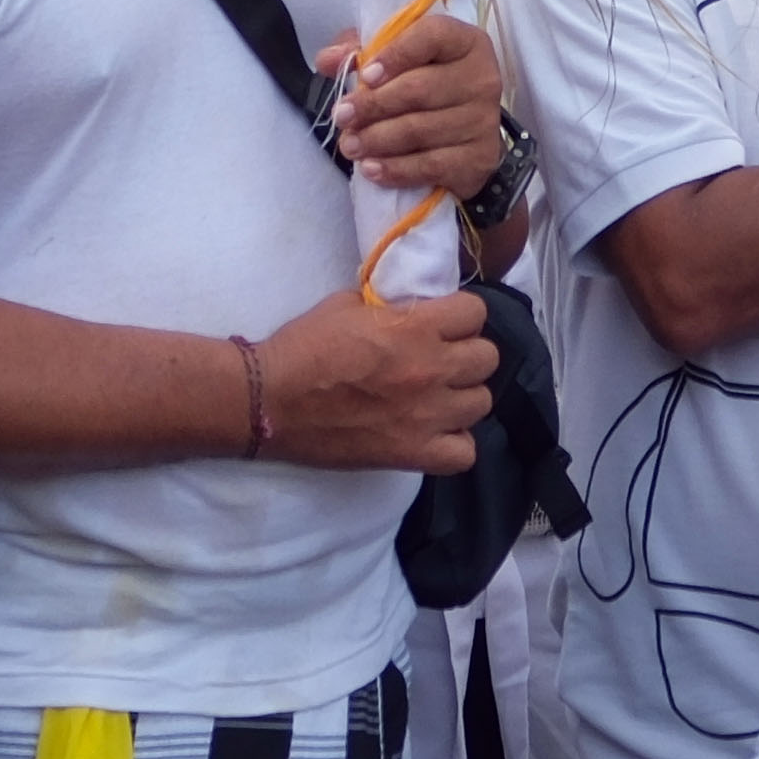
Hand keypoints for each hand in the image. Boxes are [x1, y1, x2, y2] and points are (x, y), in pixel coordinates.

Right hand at [250, 281, 494, 472]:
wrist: (270, 400)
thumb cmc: (303, 347)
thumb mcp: (347, 305)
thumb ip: (390, 306)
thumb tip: (410, 308)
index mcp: (416, 328)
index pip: (476, 313)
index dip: (460, 316)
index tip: (444, 323)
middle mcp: (431, 370)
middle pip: (487, 358)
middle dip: (466, 354)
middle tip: (441, 359)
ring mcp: (427, 416)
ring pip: (482, 403)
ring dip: (462, 397)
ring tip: (438, 397)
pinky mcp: (413, 454)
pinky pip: (464, 453)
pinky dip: (455, 443)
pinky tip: (435, 433)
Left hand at [327, 10, 508, 206]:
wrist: (465, 137)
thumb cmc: (425, 86)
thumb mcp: (397, 58)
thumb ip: (361, 50)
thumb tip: (327, 59)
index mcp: (464, 42)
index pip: (432, 36)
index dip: (396, 54)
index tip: (366, 75)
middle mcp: (482, 78)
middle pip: (420, 89)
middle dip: (373, 105)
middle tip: (341, 117)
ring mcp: (483, 121)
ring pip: (420, 130)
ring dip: (377, 140)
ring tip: (349, 146)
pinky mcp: (479, 159)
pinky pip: (431, 165)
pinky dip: (397, 169)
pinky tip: (372, 169)